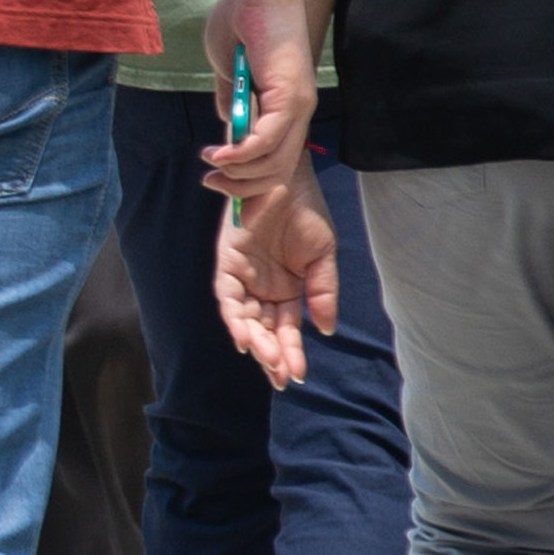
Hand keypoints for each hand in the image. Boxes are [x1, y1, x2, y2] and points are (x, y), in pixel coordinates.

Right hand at [204, 0, 316, 194]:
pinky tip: (218, 155)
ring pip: (272, 164)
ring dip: (237, 172)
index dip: (249, 182)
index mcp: (287, 109)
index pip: (277, 162)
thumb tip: (228, 126)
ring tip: (210, 164)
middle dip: (241, 187)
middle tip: (210, 182)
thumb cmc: (242, 22)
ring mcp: (298, 107)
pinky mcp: (291, 97)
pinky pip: (267, 142)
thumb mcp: (229, 71)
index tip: (218, 184)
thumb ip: (231, 99)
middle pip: (277, 173)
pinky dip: (241, 154)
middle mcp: (299, 113)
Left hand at [207, 184, 336, 378]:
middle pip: (264, 329)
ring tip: (268, 361)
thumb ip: (322, 293)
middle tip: (283, 378)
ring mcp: (243, 275)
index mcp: (285, 289)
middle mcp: (261, 287)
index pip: (285, 329)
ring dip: (255, 341)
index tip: (298, 376)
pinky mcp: (227, 261)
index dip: (291, 353)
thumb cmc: (305, 212)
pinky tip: (244, 337)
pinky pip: (227, 295)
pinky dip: (234, 316)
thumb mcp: (322, 256)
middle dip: (272, 355)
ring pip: (245, 318)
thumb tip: (325, 331)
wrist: (288, 176)